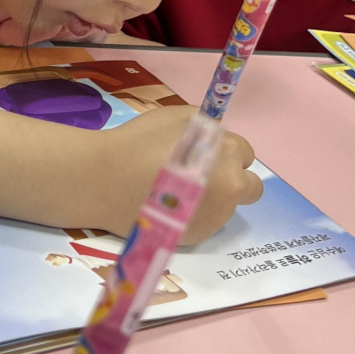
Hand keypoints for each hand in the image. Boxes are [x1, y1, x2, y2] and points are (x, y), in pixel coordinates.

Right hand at [97, 105, 261, 243]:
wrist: (103, 180)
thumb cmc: (138, 142)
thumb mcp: (178, 117)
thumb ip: (208, 128)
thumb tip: (218, 141)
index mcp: (227, 154)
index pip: (246, 153)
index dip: (224, 152)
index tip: (203, 153)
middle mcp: (230, 187)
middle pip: (251, 186)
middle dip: (232, 179)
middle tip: (201, 176)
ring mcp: (215, 216)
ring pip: (228, 206)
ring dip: (214, 198)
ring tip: (178, 192)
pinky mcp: (197, 236)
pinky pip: (207, 222)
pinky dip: (196, 215)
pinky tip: (169, 207)